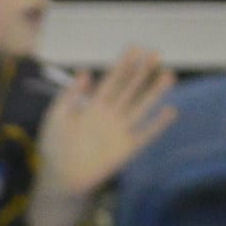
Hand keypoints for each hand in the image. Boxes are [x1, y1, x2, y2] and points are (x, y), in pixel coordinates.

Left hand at [29, 46, 177, 225]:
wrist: (60, 177)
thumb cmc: (54, 147)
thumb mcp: (56, 116)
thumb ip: (69, 95)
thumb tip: (84, 72)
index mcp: (93, 105)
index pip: (112, 80)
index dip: (123, 64)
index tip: (135, 47)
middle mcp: (110, 115)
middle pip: (130, 89)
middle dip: (142, 72)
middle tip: (157, 53)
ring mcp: (119, 131)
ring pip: (141, 107)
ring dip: (154, 92)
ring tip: (168, 76)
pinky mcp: (126, 149)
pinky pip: (146, 135)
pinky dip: (158, 124)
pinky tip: (171, 111)